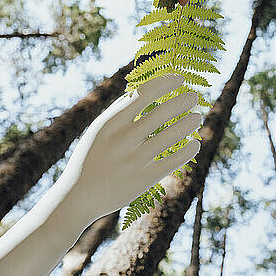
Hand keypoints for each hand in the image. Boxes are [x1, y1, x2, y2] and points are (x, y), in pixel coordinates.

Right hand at [0, 74, 200, 275]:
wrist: (77, 197)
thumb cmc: (90, 158)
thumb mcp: (97, 130)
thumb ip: (118, 111)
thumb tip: (141, 90)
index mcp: (110, 122)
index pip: (144, 93)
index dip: (166, 83)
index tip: (180, 78)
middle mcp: (123, 139)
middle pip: (162, 112)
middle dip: (183, 100)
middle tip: (194, 96)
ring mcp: (133, 160)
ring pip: (172, 135)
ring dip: (190, 122)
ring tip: (197, 116)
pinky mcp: (143, 180)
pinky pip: (172, 161)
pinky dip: (188, 150)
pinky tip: (195, 144)